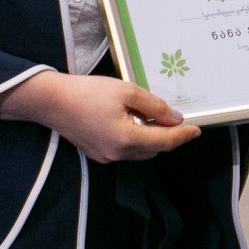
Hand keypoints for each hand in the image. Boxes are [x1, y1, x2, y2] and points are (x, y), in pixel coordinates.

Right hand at [0, 71, 200, 162]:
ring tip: (152, 118)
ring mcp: (105, 157)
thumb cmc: (87, 92)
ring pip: (139, 152)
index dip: (183, 136)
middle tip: (175, 119)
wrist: (50, 101)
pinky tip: (131, 122)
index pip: (165, 142)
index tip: (197, 129)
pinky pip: (124, 150)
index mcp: (127, 140)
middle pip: (153, 150)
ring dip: (150, 139)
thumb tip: (174, 118)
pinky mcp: (96, 153)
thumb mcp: (126, 91)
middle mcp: (118, 154)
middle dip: (167, 137)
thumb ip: (154, 106)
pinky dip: (134, 139)